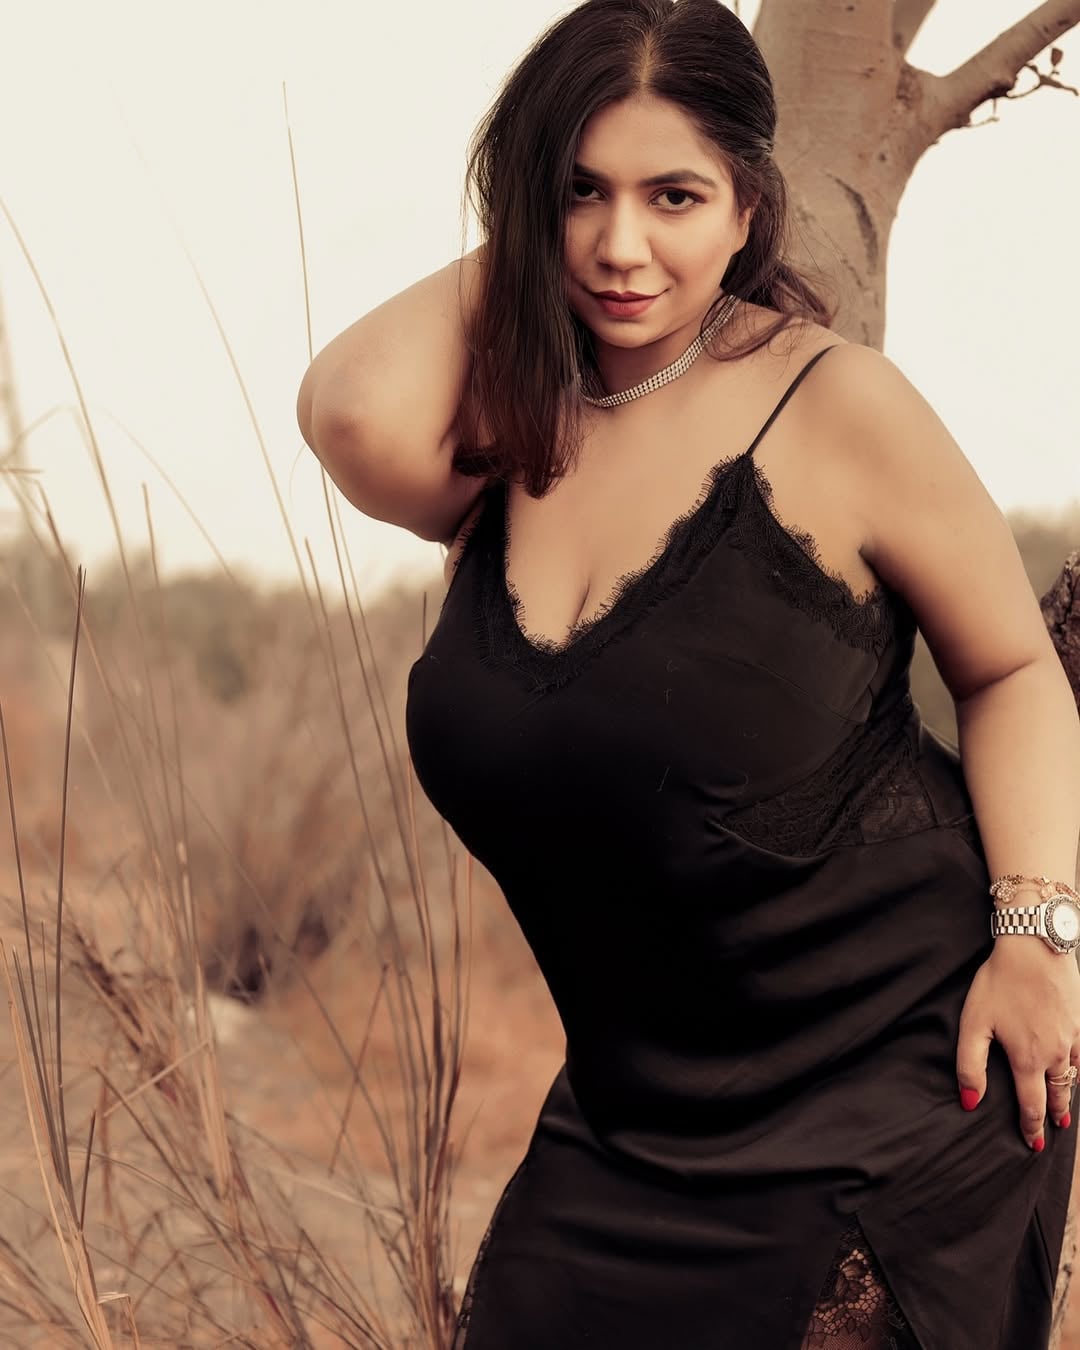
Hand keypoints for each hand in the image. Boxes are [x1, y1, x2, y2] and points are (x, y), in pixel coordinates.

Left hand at [956, 937, 1079, 1148]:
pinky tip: (1075, 1068)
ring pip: (1073, 1075)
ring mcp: (1071, 1036)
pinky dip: (1078, 1069)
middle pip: (1057, 1094)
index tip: (1032, 1145)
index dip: (1031, 1128)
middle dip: (1053, 1116)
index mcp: (1027, 1059)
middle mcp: (1054, 1053)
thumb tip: (970, 1102)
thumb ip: (969, 1065)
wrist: (1034, 946)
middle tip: (1052, 1133)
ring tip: (1064, 1108)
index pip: (1031, 1105)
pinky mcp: (1079, 1019)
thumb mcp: (974, 1023)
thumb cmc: (999, 982)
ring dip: (1067, 1094)